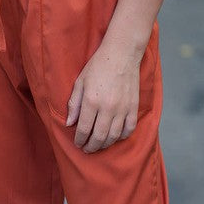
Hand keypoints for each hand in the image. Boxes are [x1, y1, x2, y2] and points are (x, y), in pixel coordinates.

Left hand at [66, 38, 142, 152]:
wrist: (121, 54)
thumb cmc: (98, 66)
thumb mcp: (80, 82)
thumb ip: (74, 104)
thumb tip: (69, 123)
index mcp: (91, 101)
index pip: (84, 129)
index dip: (80, 140)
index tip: (78, 143)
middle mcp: (107, 108)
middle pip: (99, 137)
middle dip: (91, 146)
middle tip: (87, 149)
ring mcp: (122, 108)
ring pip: (114, 136)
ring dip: (105, 144)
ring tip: (99, 145)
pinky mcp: (133, 107)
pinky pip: (129, 129)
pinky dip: (122, 136)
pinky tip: (115, 137)